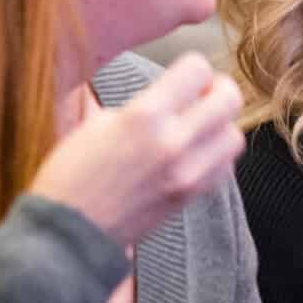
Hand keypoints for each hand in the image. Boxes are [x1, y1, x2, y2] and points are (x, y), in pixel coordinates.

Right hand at [29, 54, 244, 247]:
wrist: (68, 234)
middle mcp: (172, 142)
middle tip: (202, 95)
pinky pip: (224, 168)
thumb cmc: (71, 176)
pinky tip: (195, 155)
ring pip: (235, 136)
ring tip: (199, 128)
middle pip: (230, 100)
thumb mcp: (96, 123)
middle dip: (217, 90)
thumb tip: (170, 94)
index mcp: (144, 115)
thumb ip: (141, 104)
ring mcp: (186, 174)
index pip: (198, 69)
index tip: (184, 76)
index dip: (192, 68)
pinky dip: (216, 157)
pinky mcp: (189, 198)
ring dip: (221, 126)